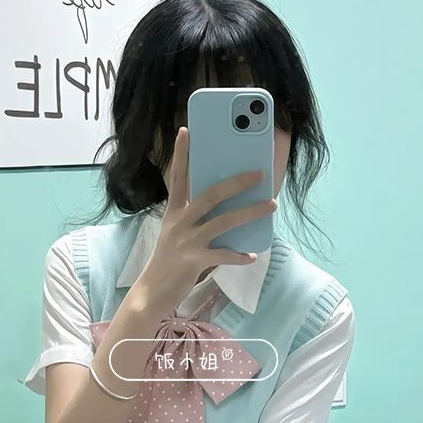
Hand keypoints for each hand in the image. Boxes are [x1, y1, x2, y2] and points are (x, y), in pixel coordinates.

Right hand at [139, 125, 276, 309]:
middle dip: (237, 182)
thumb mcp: (176, 235)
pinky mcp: (194, 261)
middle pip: (211, 195)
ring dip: (250, 212)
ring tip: (271, 206)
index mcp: (174, 213)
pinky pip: (223, 254)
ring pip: (224, 221)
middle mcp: (180, 223)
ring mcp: (187, 241)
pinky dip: (239, 255)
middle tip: (259, 173)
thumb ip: (197, 220)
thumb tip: (228, 209)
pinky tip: (252, 255)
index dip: (181, 154)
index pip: (177, 178)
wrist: (152, 292)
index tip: (185, 131)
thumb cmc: (169, 261)